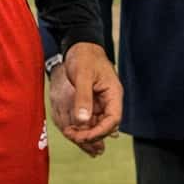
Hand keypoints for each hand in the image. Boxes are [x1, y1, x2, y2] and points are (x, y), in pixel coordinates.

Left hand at [48, 41, 121, 155]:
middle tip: (73, 136)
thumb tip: (82, 121)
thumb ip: (83, 98)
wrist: (80, 47)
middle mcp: (109, 100)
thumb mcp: (83, 76)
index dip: (100, 131)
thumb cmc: (84, 57)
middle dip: (91, 134)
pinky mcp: (92, 103)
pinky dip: (81, 126)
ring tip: (70, 133)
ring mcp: (101, 102)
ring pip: (97, 125)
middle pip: (106, 125)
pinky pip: (90, 119)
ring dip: (85, 132)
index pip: (114, 119)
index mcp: (113, 93)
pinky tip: (71, 128)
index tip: (84, 136)